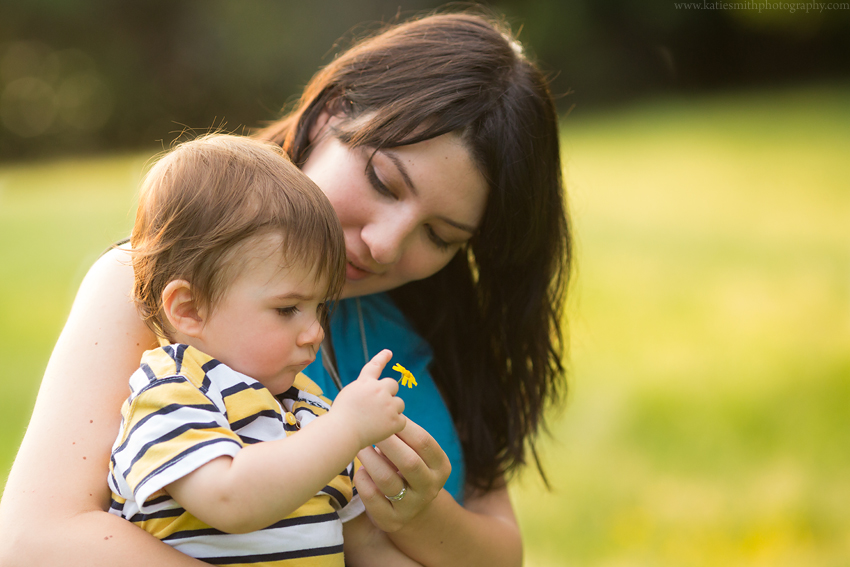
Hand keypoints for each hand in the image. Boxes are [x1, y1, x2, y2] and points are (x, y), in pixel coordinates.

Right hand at [331, 349, 405, 447]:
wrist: (341, 433)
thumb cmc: (340, 418)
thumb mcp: (348, 396)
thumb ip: (364, 391)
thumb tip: (379, 393)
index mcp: (364, 382)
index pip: (375, 366)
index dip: (382, 358)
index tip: (389, 352)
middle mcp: (378, 389)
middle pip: (393, 385)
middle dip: (389, 394)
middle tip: (379, 407)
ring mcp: (388, 404)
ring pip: (399, 403)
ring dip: (393, 410)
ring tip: (378, 421)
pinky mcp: (394, 420)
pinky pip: (401, 420)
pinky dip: (394, 426)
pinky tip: (382, 430)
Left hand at [354, 417, 451, 532]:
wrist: (412, 509)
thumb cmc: (409, 469)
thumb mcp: (416, 454)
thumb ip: (405, 438)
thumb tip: (383, 411)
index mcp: (441, 467)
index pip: (424, 442)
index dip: (404, 427)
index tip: (386, 416)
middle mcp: (430, 488)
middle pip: (409, 462)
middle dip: (387, 442)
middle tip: (370, 429)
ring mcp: (412, 506)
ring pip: (387, 480)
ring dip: (370, 459)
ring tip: (360, 446)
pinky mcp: (392, 520)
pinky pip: (373, 497)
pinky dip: (363, 480)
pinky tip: (361, 470)